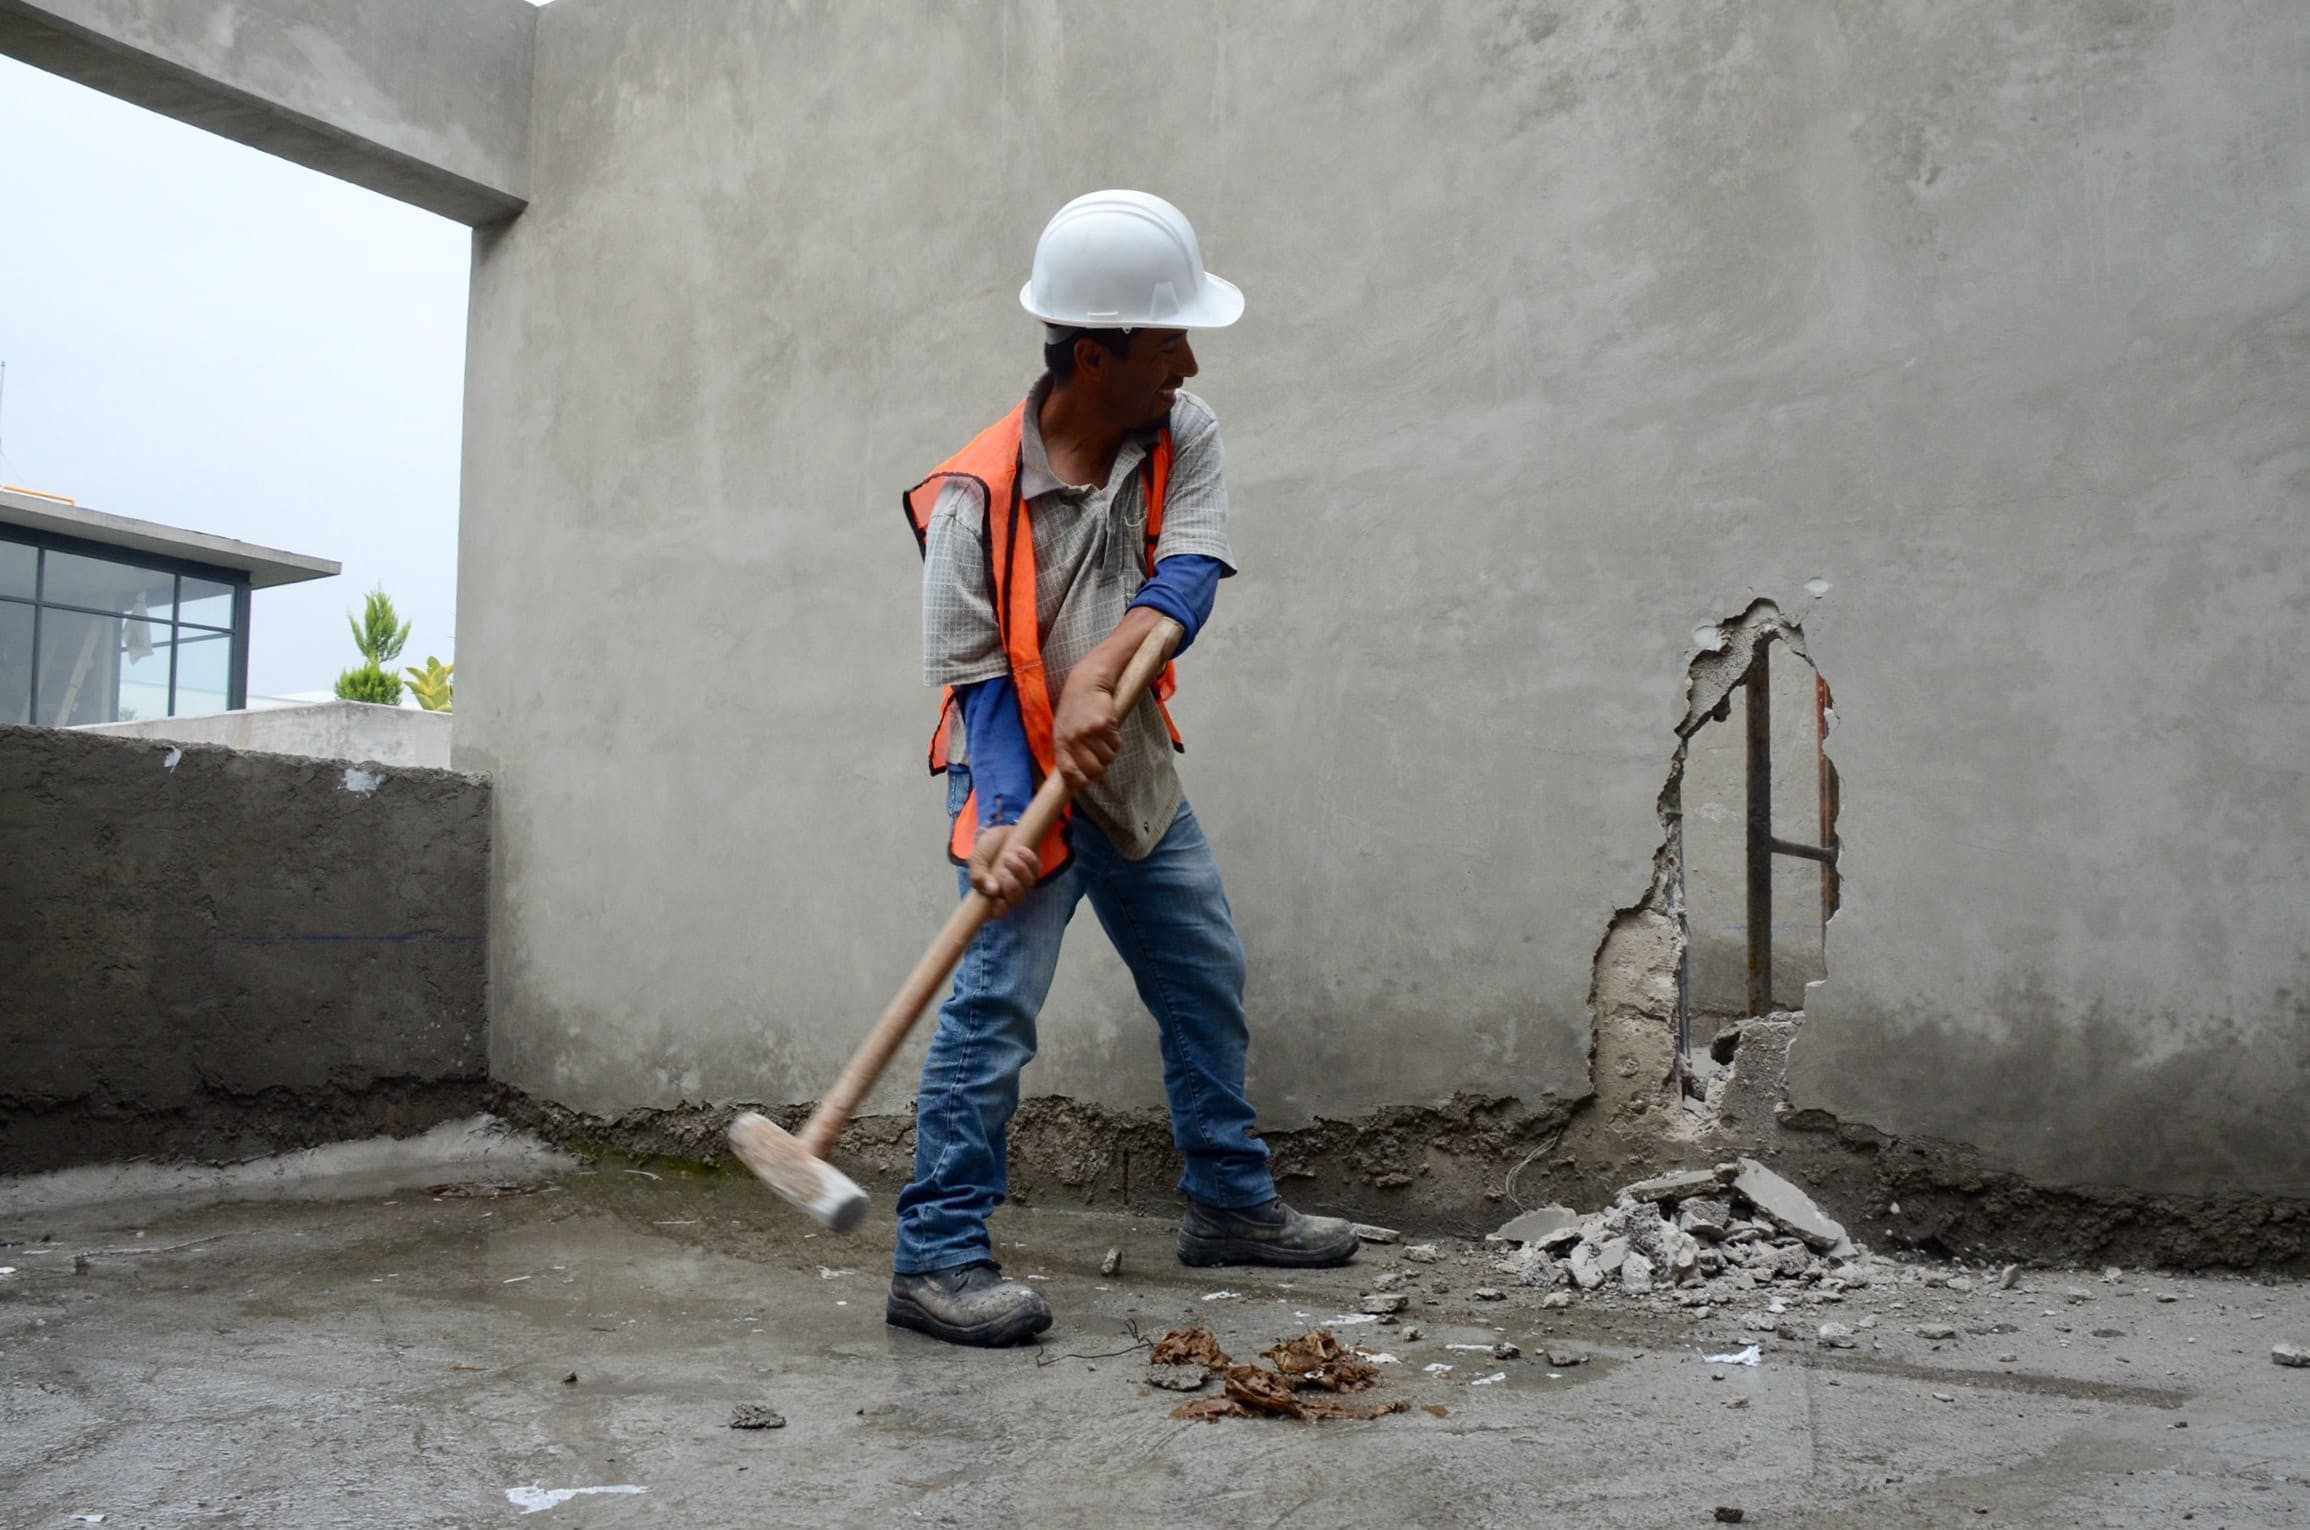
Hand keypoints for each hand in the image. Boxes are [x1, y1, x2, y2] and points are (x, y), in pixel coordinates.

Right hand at [967, 824, 1040, 916]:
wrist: (999, 830)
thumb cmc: (986, 849)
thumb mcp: (976, 859)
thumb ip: (978, 876)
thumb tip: (991, 891)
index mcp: (992, 894)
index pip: (997, 913)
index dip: (999, 911)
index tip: (999, 901)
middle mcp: (1009, 891)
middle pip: (1016, 901)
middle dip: (1011, 887)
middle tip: (1002, 872)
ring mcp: (1023, 881)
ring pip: (1027, 885)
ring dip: (1018, 870)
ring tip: (1008, 855)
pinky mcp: (1034, 868)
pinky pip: (1036, 869)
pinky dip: (1028, 859)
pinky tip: (1020, 849)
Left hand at [1053, 673, 1121, 789]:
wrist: (1086, 684)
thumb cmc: (1074, 710)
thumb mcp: (1063, 730)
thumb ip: (1067, 751)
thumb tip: (1077, 777)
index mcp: (1061, 743)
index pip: (1069, 772)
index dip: (1079, 782)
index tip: (1085, 783)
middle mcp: (1074, 739)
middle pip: (1093, 770)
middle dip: (1099, 769)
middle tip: (1099, 760)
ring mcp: (1090, 732)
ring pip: (1108, 758)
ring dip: (1108, 754)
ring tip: (1103, 741)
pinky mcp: (1106, 725)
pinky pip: (1116, 745)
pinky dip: (1115, 742)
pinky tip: (1109, 731)